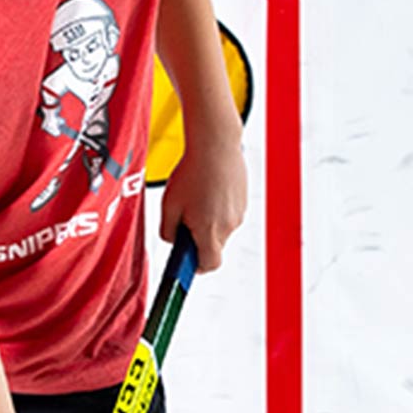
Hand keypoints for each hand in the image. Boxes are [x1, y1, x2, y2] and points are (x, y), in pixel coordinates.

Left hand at [160, 128, 247, 272]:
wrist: (216, 144)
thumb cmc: (191, 173)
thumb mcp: (169, 206)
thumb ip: (168, 231)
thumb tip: (174, 241)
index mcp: (209, 230)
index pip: (209, 265)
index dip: (195, 267)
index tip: (185, 262)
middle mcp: (229, 225)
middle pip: (214, 247)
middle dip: (198, 241)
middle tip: (183, 221)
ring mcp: (239, 212)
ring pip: (221, 230)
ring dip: (207, 224)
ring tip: (194, 200)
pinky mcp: (243, 200)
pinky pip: (228, 214)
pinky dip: (217, 210)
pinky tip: (206, 191)